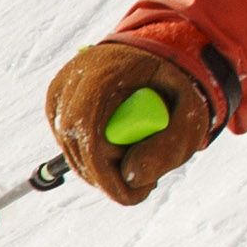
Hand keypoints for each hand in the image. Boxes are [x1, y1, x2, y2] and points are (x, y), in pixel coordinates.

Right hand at [46, 40, 221, 204]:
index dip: (103, 172)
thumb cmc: (174, 82)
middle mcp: (70, 80)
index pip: (85, 131)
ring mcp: (58, 92)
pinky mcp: (55, 105)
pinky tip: (119, 146)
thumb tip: (131, 177)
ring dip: (102, 166)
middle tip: (145, 179)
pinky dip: (93, 156)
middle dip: (108, 174)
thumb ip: (169, 145)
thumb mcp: (190, 112)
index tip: (129, 194)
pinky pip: (70, 145)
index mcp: (102, 72)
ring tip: (138, 154)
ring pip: (70, 150)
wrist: (153, 51)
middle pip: (75, 145)